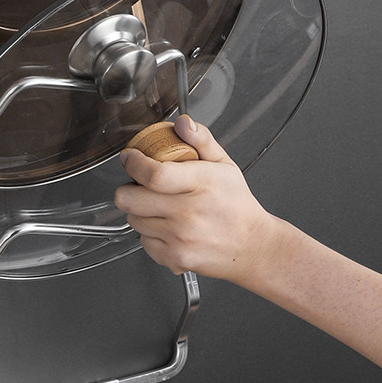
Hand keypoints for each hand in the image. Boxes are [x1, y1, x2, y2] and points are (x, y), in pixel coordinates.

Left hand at [114, 115, 277, 284]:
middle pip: (130, 199)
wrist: (253, 247)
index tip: (130, 157)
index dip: (133, 163)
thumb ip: (201, 140)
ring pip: (133, 220)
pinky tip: (167, 227)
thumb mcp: (225, 164)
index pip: (153, 174)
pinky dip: (150, 233)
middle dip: (128, 188)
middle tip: (140, 185)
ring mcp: (180, 239)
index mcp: (201, 184)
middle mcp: (188, 213)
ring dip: (139, 211)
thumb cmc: (237, 205)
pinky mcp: (174, 259)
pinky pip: (143, 241)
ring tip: (159, 206)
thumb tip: (182, 123)